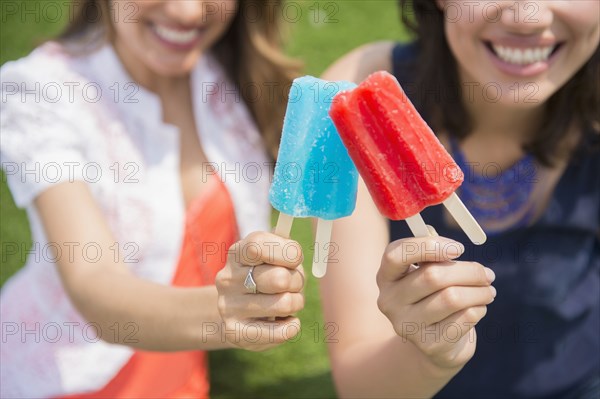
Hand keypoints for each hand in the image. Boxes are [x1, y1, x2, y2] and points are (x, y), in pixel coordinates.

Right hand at [215, 231, 304, 350]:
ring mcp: (228, 306)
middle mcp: (227, 278)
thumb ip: (286, 248)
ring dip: (296, 302)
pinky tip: (284, 321)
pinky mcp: (235, 332)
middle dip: (296, 281)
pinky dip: (293, 325)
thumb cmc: (267, 278)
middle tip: (290, 285)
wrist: (239, 315)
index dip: (286, 251)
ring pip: (284, 303)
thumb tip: (295, 251)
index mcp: (237, 253)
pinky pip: (282, 331)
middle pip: (279, 278)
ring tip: (286, 302)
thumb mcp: (274, 257)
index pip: (257, 244)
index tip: (296, 258)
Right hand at [376, 236, 495, 368]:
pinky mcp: (428, 344)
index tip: (459, 248)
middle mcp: (389, 301)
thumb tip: (453, 249)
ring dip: (479, 291)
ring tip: (489, 290)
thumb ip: (434, 257)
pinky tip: (479, 307)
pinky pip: (463, 318)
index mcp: (386, 276)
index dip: (428, 246)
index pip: (396, 255)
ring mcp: (406, 324)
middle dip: (469, 272)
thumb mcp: (426, 273)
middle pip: (432, 276)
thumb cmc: (432, 296)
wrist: (433, 341)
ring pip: (452, 298)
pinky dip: (478, 309)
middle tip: (487, 274)